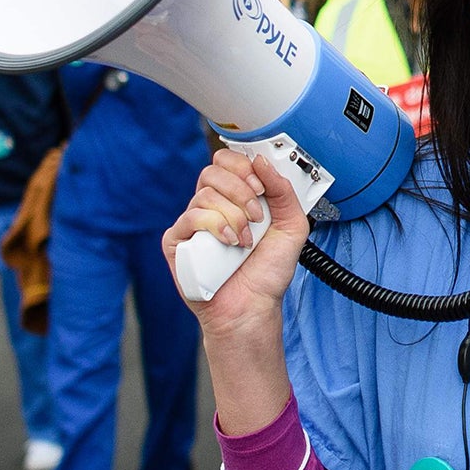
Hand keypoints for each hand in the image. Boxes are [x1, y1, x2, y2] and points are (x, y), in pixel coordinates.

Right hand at [163, 149, 309, 325]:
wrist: (253, 308)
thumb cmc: (268, 273)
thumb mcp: (292, 227)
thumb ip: (284, 191)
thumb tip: (262, 161)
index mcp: (235, 198)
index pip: (228, 162)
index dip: (244, 167)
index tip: (262, 188)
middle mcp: (212, 207)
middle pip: (214, 170)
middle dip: (241, 189)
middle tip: (257, 215)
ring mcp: (193, 223)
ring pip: (205, 194)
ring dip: (234, 215)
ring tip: (246, 240)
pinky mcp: (177, 241)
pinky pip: (191, 217)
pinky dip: (215, 225)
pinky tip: (229, 243)